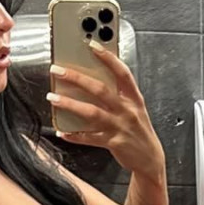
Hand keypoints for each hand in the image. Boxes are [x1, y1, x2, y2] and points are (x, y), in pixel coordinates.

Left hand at [48, 43, 164, 178]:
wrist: (150, 159)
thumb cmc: (140, 131)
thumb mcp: (136, 108)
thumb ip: (120, 94)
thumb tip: (95, 79)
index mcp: (134, 98)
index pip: (122, 72)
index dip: (108, 57)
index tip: (92, 45)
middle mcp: (127, 110)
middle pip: (100, 89)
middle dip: (77, 78)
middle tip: (58, 70)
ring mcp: (120, 127)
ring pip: (92, 112)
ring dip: (70, 104)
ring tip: (53, 98)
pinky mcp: (113, 143)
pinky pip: (89, 138)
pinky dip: (74, 135)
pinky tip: (63, 132)